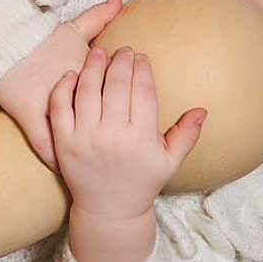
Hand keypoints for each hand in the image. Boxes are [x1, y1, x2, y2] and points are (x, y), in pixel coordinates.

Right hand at [0, 0, 122, 171]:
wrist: (7, 41)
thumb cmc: (42, 37)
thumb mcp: (74, 26)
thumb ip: (99, 16)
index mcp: (90, 79)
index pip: (116, 104)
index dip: (129, 120)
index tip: (139, 133)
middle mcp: (76, 98)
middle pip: (100, 125)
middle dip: (111, 142)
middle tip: (120, 155)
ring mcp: (53, 109)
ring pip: (74, 139)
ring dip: (84, 153)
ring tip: (97, 167)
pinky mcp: (31, 118)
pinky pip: (46, 145)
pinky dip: (55, 159)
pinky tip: (65, 172)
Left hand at [49, 45, 206, 220]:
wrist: (108, 211)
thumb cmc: (141, 183)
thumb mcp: (169, 162)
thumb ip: (186, 134)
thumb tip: (202, 109)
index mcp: (141, 138)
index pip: (142, 91)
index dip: (142, 69)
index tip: (142, 57)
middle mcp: (113, 136)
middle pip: (116, 85)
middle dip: (121, 61)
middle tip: (123, 50)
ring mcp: (85, 138)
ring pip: (88, 90)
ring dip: (94, 66)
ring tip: (99, 51)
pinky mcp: (63, 142)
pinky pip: (60, 107)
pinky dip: (64, 87)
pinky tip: (72, 74)